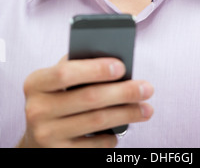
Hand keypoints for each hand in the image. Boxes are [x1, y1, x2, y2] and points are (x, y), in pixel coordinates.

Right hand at [17, 57, 153, 147]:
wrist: (37, 136)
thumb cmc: (56, 98)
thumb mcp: (57, 80)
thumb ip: (77, 66)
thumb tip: (116, 62)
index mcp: (35, 83)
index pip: (66, 73)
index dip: (95, 69)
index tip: (122, 67)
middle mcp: (36, 110)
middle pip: (89, 98)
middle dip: (123, 92)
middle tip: (147, 88)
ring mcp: (46, 135)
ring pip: (96, 121)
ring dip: (127, 114)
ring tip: (146, 108)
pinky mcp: (58, 154)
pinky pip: (94, 145)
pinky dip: (112, 136)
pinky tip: (123, 128)